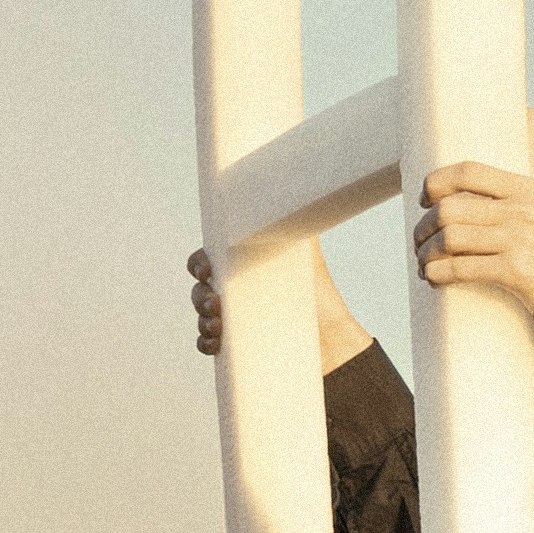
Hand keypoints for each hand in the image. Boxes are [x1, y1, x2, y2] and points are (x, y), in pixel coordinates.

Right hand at [190, 240, 374, 371]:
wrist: (334, 339)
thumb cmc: (318, 292)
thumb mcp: (305, 252)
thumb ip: (296, 222)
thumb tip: (299, 187)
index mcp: (242, 266)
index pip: (207, 260)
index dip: (199, 264)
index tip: (207, 271)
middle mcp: (235, 290)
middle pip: (200, 290)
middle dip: (200, 296)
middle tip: (216, 303)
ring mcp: (235, 318)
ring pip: (202, 317)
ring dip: (202, 321)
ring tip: (218, 326)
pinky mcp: (238, 344)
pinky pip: (209, 343)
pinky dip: (205, 344)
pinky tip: (214, 343)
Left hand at [412, 155, 533, 316]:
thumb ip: (532, 156)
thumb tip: (525, 111)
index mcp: (524, 188)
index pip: (468, 172)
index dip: (436, 182)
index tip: (424, 198)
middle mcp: (521, 210)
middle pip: (451, 209)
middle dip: (424, 227)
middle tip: (419, 239)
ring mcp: (518, 241)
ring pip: (450, 239)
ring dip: (426, 253)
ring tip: (423, 261)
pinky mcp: (515, 271)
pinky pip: (460, 269)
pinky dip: (437, 274)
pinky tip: (431, 277)